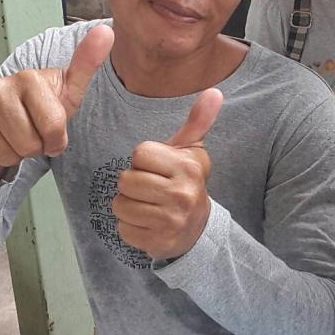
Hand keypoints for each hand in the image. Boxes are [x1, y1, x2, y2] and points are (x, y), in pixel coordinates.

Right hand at [0, 25, 114, 168]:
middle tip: (31, 133)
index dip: (56, 140)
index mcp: (29, 78)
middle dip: (33, 148)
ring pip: (2, 153)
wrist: (6, 114)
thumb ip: (87, 63)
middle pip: (27, 144)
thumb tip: (107, 31)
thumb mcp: (71, 89)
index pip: (54, 129)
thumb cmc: (42, 104)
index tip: (52, 130)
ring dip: (12, 153)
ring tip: (13, 136)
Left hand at [113, 89, 223, 260]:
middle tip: (150, 189)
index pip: (140, 153)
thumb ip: (198, 121)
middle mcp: (181, 194)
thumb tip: (215, 92)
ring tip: (147, 205)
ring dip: (127, 205)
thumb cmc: (185, 182)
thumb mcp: (191, 151)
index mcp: (187, 167)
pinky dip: (129, 226)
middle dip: (132, 183)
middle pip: (126, 180)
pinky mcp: (157, 242)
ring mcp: (170, 220)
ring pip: (120, 204)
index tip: (157, 168)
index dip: (142, 160)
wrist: (197, 228)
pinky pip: (123, 228)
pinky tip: (146, 223)